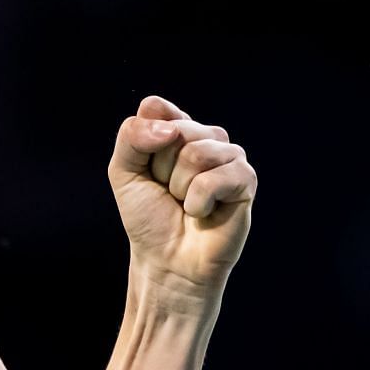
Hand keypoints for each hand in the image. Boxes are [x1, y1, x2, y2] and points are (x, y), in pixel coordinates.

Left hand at [105, 95, 256, 292]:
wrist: (167, 261)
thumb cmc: (149, 217)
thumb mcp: (124, 172)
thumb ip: (132, 136)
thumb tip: (171, 129)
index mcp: (177, 128)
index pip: (156, 108)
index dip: (143, 141)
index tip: (147, 170)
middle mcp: (206, 136)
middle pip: (175, 130)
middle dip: (160, 169)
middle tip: (168, 193)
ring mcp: (229, 156)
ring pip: (195, 152)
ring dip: (179, 187)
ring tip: (185, 204)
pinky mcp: (246, 179)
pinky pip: (214, 178)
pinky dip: (198, 202)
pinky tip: (203, 213)